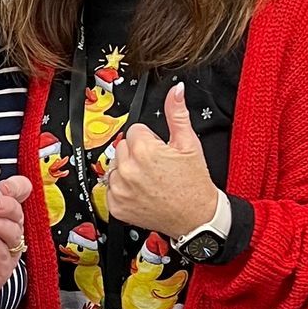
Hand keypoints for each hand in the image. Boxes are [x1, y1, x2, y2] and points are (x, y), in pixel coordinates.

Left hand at [0, 175, 31, 308]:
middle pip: (17, 210)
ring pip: (14, 231)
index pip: (14, 194)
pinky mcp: (1, 268)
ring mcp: (3, 248)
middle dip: (7, 203)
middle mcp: (1, 229)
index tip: (4, 185)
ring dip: (0, 223)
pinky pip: (3, 252)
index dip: (14, 187)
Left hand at [104, 85, 218, 238]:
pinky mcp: (116, 206)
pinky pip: (111, 189)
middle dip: (137, 154)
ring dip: (128, 171)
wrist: (196, 217)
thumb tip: (176, 91)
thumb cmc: (194, 183)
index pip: (134, 131)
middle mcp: (128, 169)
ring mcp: (120, 189)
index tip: (159, 151)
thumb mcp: (188, 143)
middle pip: (122, 147)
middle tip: (156, 166)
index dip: (149, 140)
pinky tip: (141, 192)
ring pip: (115, 167)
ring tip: (149, 180)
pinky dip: (123, 190)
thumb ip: (177, 114)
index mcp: (144, 150)